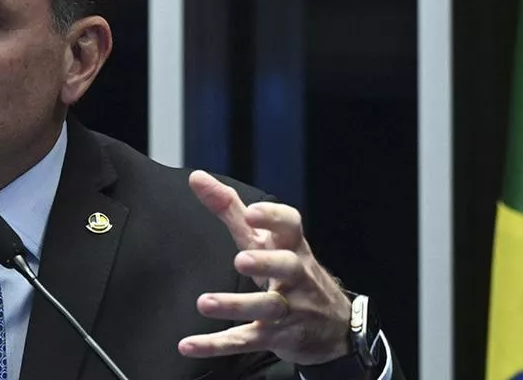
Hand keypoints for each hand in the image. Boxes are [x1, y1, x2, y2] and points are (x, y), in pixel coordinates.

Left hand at [178, 171, 350, 364]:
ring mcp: (288, 309)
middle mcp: (295, 276)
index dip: (273, 219)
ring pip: (266, 308)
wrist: (333, 325)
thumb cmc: (289, 270)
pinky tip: (189, 345)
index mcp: (291, 247)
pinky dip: (217, 344)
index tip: (252, 214)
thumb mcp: (264, 240)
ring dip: (236, 305)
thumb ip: (230, 209)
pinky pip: (246, 340)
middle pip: (287, 267)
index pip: (290, 227)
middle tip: (240, 260)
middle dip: (265, 263)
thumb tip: (197, 177)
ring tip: (204, 303)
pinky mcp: (276, 336)